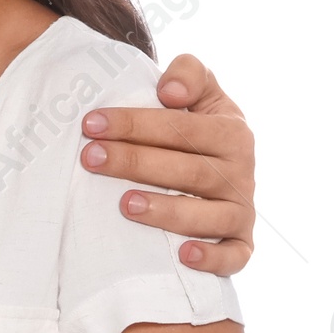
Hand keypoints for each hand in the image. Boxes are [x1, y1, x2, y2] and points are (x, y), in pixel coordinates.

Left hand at [80, 53, 254, 274]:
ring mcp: (241, 210)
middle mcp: (241, 173)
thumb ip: (190, 74)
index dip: (135, 123)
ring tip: (125, 204)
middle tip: (91, 158)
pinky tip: (182, 255)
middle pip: (187, 170)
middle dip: (135, 163)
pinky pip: (234, 256)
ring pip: (207, 215)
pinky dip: (212, 258)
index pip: (181, 128)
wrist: (222, 164)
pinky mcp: (241, 243)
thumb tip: (170, 91)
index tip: (91, 123)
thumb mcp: (201, 92)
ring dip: (166, 211)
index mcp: (231, 133)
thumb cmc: (197, 128)